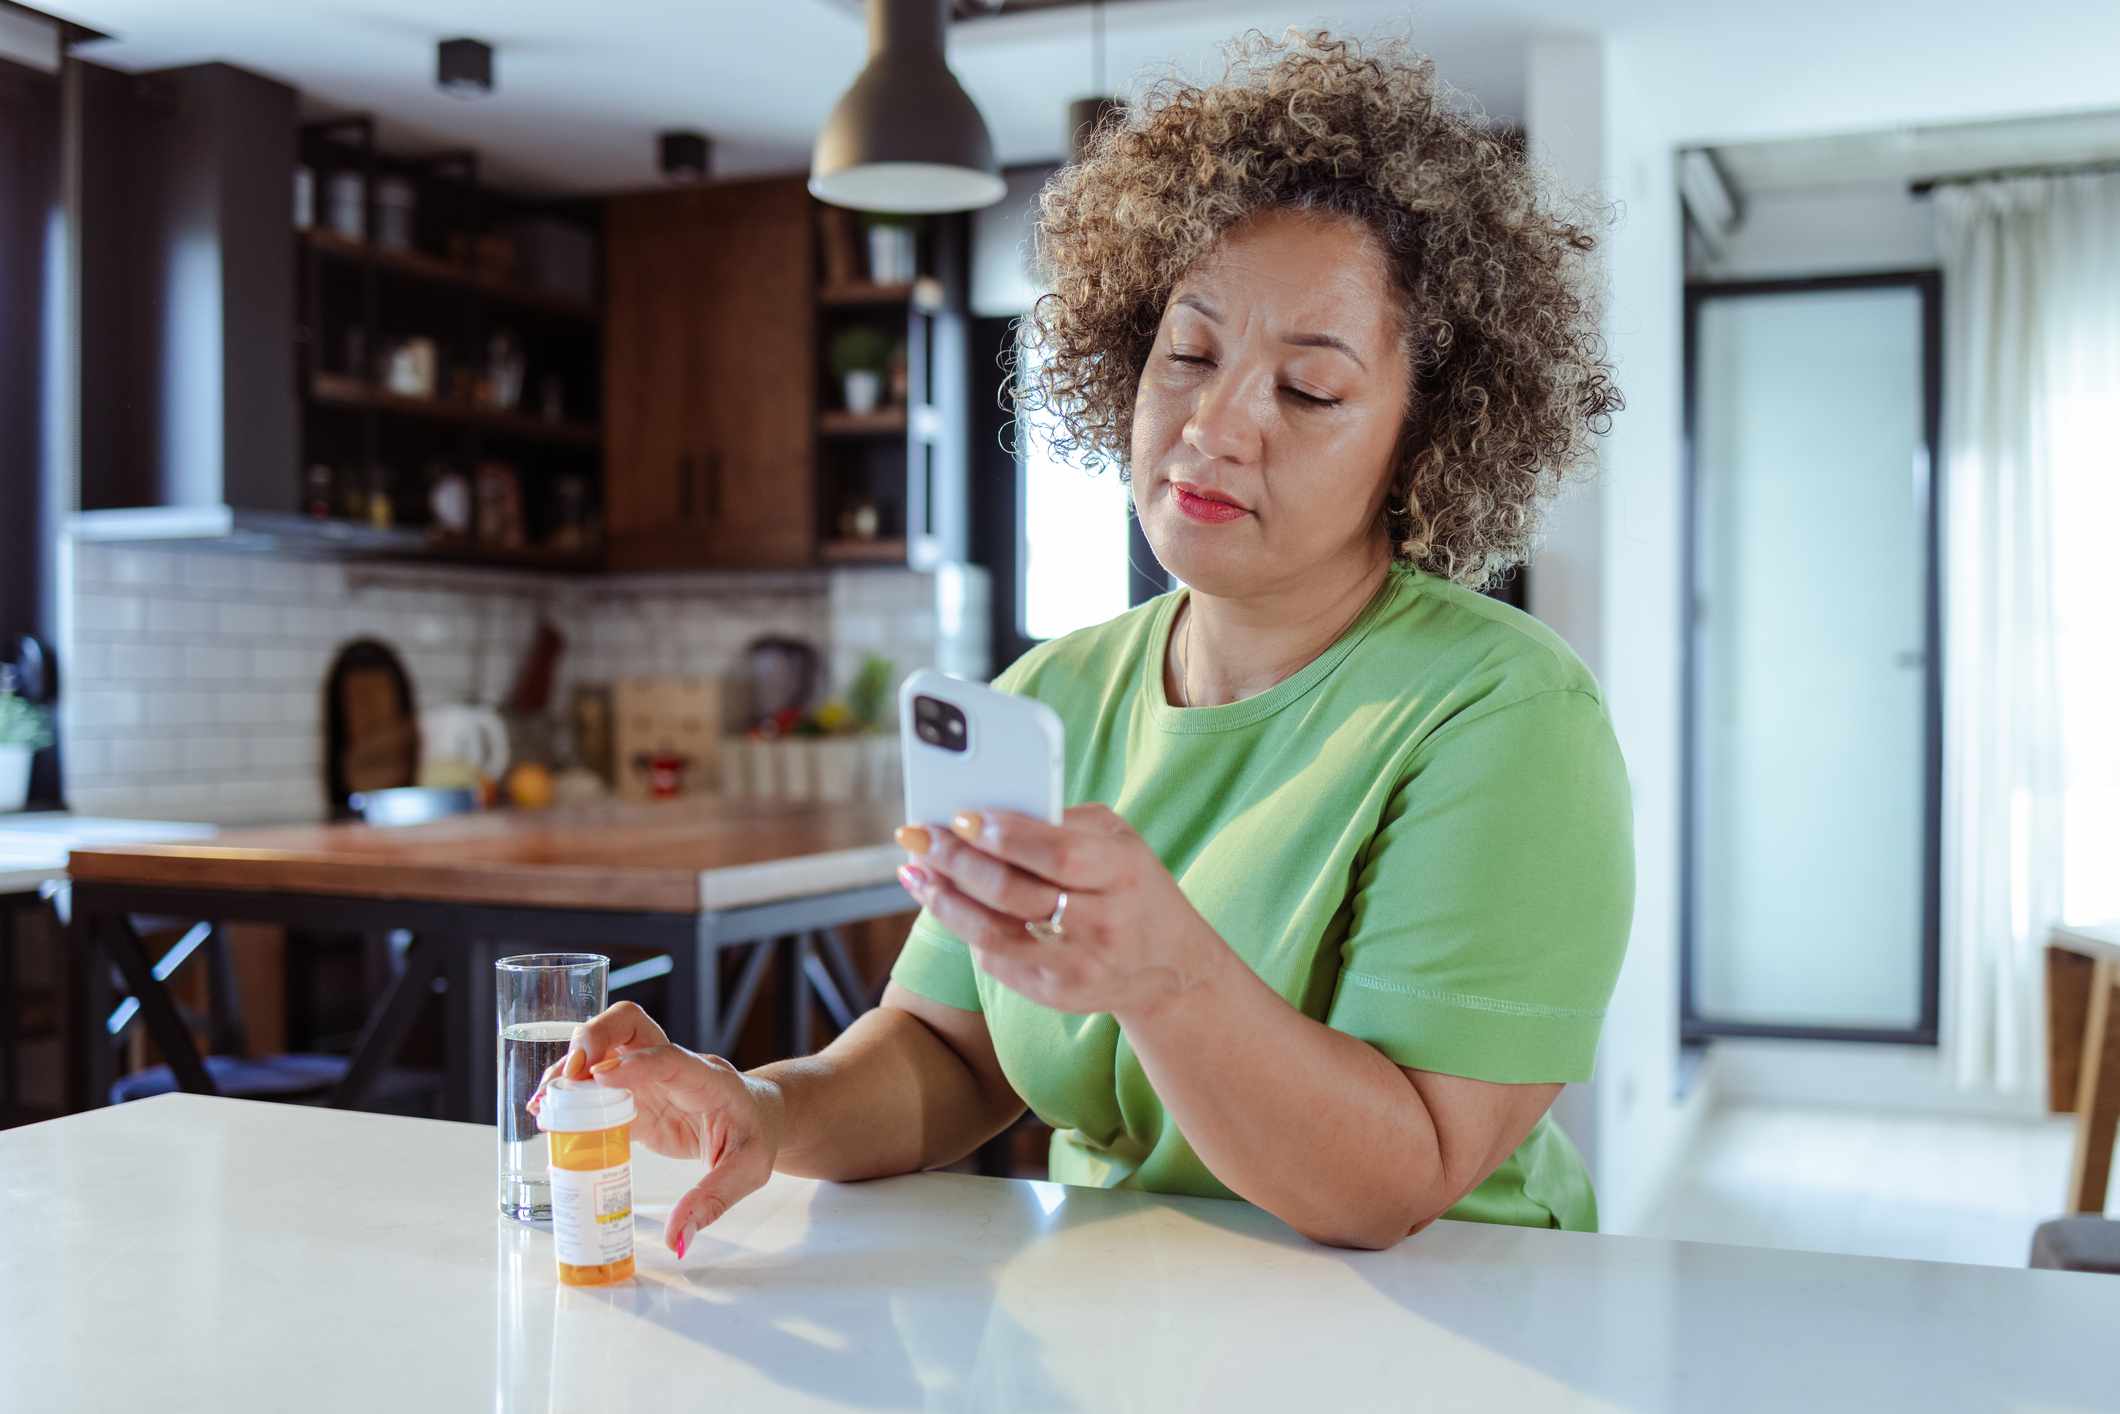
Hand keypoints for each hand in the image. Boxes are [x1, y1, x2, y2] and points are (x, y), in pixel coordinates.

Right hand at [529, 1000, 781, 1256]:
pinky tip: (547, 1115)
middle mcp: (672, 1067)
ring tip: (543, 1103)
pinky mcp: (632, 1096)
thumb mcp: (747, 1172)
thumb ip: (712, 1201)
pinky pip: (594, 1084)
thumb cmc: (755, 1136)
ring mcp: (648, 1076)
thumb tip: (677, 1239)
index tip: (599, 1076)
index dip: (634, 1064)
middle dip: (592, 1041)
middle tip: (566, 1080)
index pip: (670, 1058)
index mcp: (707, 1078)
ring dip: (570, 1066)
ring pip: (603, 1046)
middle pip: (628, 1024)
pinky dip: (568, 1092)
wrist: (758, 1116)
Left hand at [895, 804, 1228, 1021]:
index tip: (960, 816)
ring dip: (944, 900)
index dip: (1003, 834)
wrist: (1171, 967)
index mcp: (1121, 871)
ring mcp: (1078, 965)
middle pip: (1012, 893)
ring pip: (992, 934)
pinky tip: (947, 904)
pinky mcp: (1056, 994)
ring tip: (917, 873)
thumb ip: (1063, 821)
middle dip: (955, 861)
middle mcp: (1103, 923)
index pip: (1055, 852)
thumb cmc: (1132, 885)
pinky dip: (965, 928)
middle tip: (919, 837)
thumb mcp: (1119, 841)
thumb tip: (987, 811)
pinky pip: (995, 961)